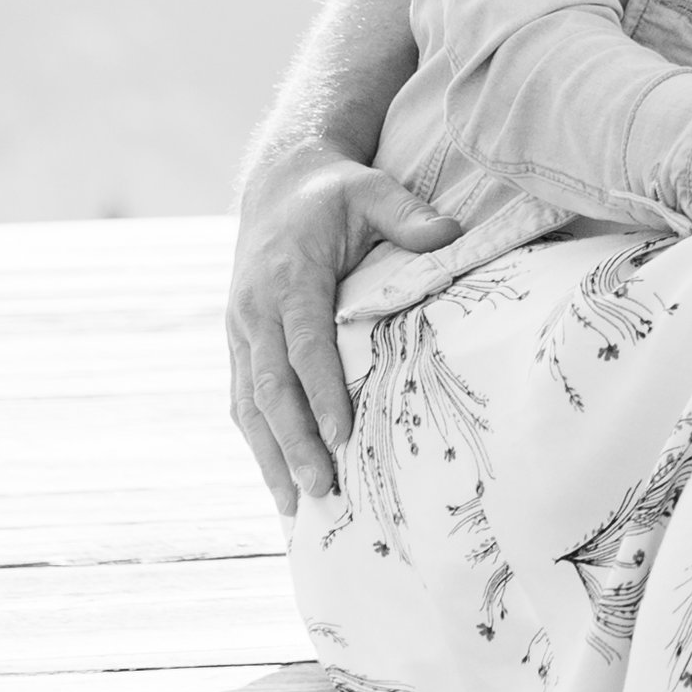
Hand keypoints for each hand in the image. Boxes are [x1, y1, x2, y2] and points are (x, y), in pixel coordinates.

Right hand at [226, 148, 459, 520]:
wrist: (278, 183)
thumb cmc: (333, 192)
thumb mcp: (371, 189)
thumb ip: (406, 214)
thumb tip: (451, 232)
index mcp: (287, 277)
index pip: (304, 344)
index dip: (321, 393)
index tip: (341, 437)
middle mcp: (255, 309)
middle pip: (271, 386)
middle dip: (294, 442)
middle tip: (321, 489)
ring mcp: (241, 329)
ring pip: (249, 402)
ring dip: (269, 455)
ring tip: (293, 508)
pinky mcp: (240, 342)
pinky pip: (243, 397)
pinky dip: (258, 440)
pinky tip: (276, 479)